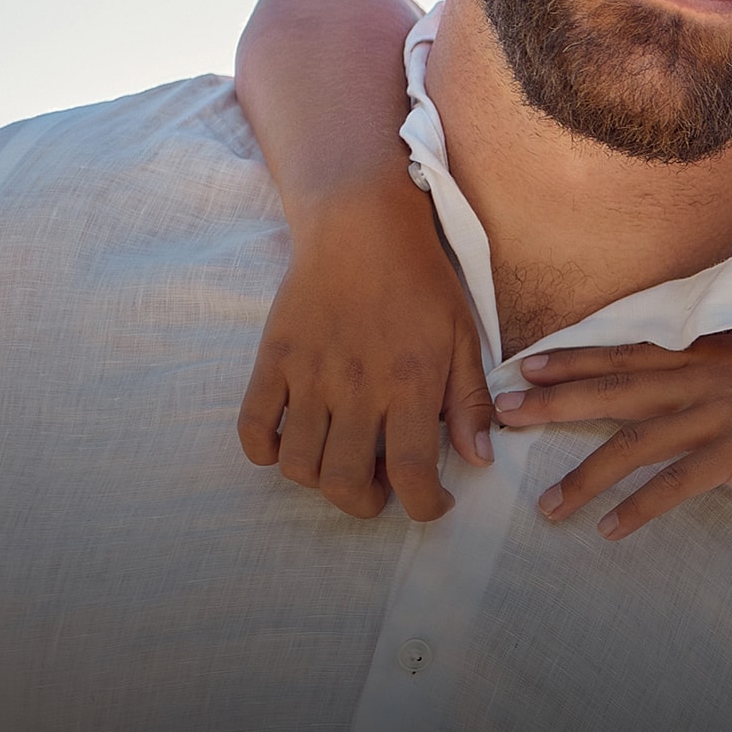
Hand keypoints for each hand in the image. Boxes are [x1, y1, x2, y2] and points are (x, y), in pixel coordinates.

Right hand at [236, 180, 492, 520]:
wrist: (361, 225)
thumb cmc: (421, 282)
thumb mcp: (463, 337)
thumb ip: (469, 401)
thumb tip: (478, 460)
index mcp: (411, 383)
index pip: (414, 472)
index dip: (423, 506)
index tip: (432, 505)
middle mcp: (357, 386)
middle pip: (346, 481)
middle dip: (367, 503)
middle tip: (382, 489)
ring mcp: (308, 375)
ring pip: (298, 465)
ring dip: (320, 482)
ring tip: (343, 465)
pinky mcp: (272, 360)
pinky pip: (252, 428)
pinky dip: (266, 452)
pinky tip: (293, 443)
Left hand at [500, 329, 731, 539]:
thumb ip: (728, 360)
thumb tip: (694, 370)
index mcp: (712, 349)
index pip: (629, 351)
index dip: (575, 359)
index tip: (526, 366)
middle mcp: (707, 376)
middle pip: (615, 389)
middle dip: (555, 404)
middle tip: (502, 415)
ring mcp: (722, 414)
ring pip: (636, 444)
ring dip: (586, 477)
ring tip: (547, 508)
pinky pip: (678, 484)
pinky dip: (641, 509)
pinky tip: (611, 531)